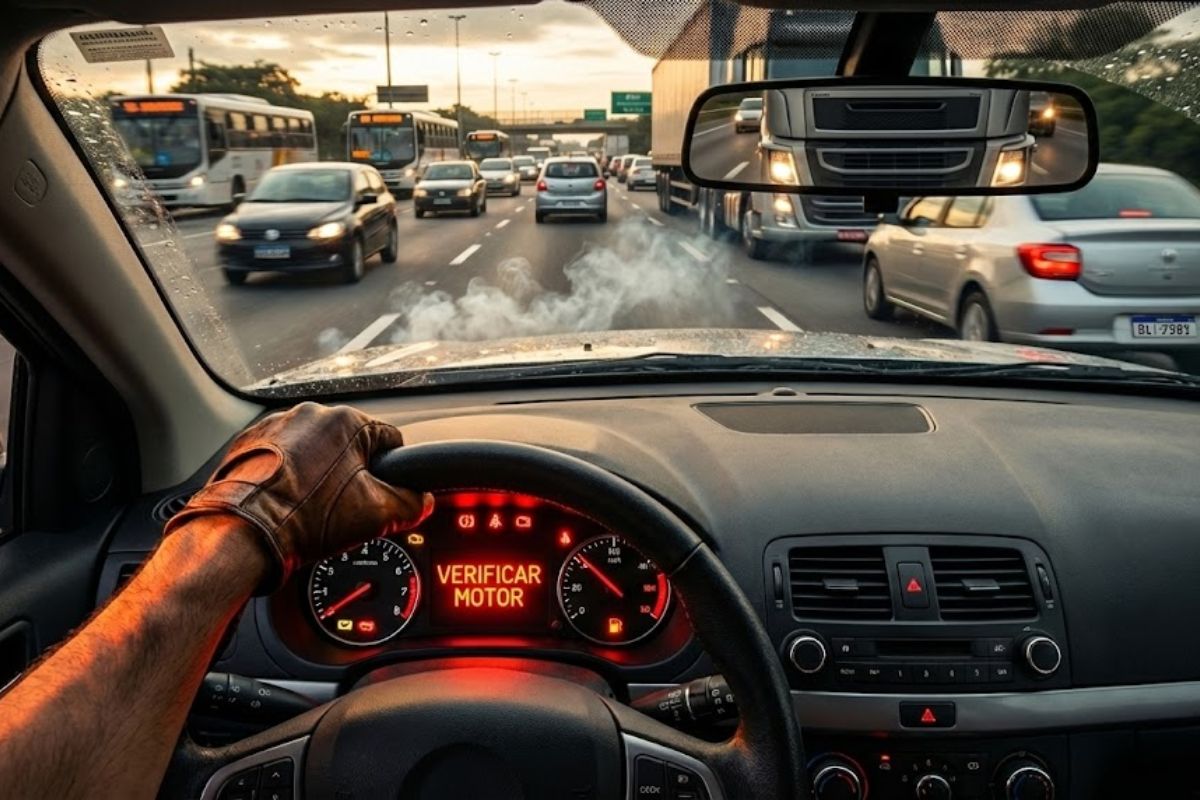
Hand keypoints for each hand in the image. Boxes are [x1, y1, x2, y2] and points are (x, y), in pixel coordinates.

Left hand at [165, 403, 430, 592]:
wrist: (240, 533)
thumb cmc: (303, 520)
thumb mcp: (374, 516)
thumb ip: (410, 504)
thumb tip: (422, 501)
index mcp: (346, 422)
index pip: (390, 440)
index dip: (393, 471)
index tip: (384, 491)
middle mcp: (309, 415)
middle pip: (348, 445)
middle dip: (351, 474)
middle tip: (344, 507)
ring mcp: (274, 426)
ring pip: (312, 449)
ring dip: (317, 473)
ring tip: (310, 508)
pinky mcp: (247, 442)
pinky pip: (279, 455)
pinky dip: (286, 475)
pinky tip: (285, 501)